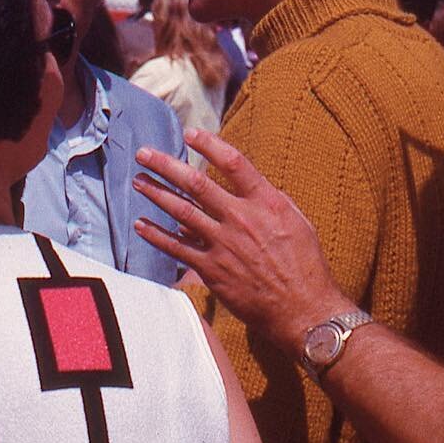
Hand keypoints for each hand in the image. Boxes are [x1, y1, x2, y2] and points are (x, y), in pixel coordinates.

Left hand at [134, 128, 352, 356]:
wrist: (303, 308)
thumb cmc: (305, 264)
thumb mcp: (296, 221)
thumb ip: (268, 201)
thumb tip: (242, 188)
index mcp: (265, 202)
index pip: (233, 163)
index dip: (209, 145)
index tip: (190, 134)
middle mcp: (240, 218)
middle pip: (196, 184)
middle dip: (166, 166)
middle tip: (144, 154)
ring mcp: (223, 244)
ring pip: (181, 212)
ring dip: (156, 194)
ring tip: (138, 180)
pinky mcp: (212, 270)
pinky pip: (177, 250)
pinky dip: (157, 236)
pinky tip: (140, 225)